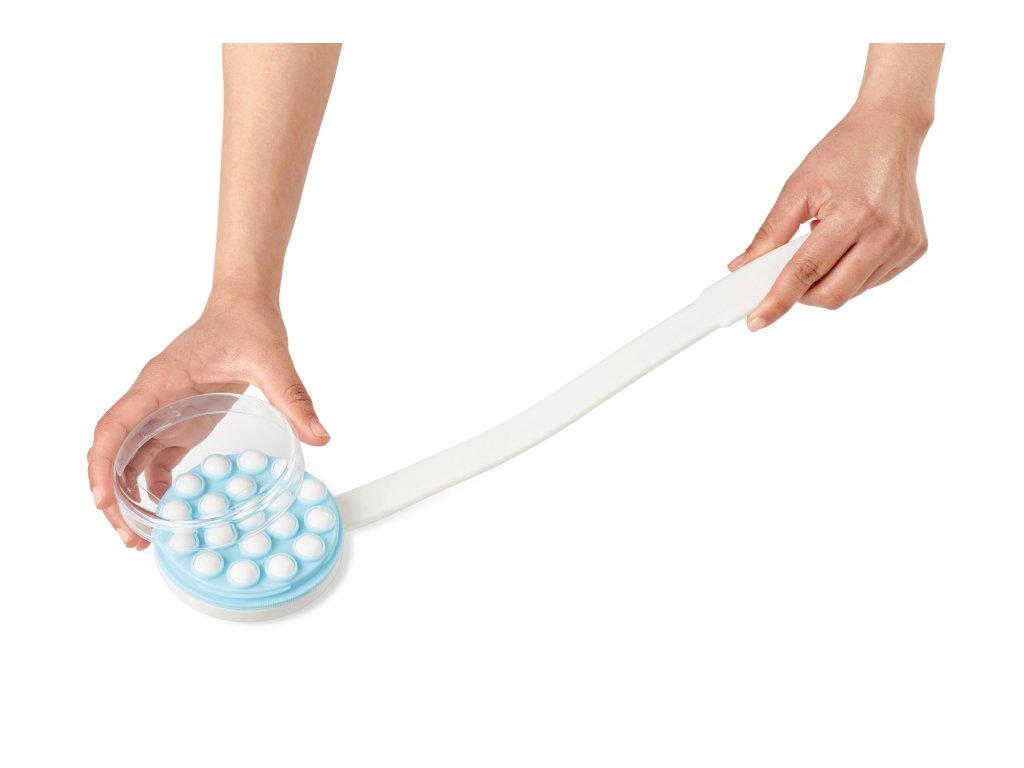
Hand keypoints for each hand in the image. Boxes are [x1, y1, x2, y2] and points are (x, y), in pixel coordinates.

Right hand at [87, 293, 330, 549]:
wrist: (245, 306)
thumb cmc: (246, 324)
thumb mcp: (272, 360)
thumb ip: (292, 398)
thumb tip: (318, 436)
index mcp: (159, 383)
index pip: (114, 427)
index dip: (103, 465)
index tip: (103, 500)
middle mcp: (152, 399)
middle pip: (114, 452)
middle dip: (113, 497)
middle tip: (131, 537)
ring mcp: (163, 410)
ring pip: (130, 459)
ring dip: (131, 497)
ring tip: (144, 535)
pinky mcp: (180, 419)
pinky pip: (156, 457)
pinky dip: (155, 485)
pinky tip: (169, 509)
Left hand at [728, 106, 929, 329]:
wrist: (890, 132)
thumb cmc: (843, 154)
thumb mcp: (797, 189)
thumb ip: (769, 234)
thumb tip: (742, 268)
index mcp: (853, 215)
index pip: (805, 272)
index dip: (777, 300)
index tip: (756, 321)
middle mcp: (885, 233)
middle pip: (831, 295)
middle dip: (802, 295)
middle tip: (788, 274)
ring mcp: (905, 244)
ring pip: (851, 293)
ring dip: (827, 281)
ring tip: (826, 242)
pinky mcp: (915, 249)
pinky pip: (871, 282)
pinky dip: (850, 274)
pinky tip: (849, 244)